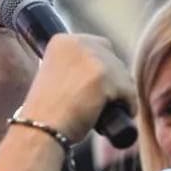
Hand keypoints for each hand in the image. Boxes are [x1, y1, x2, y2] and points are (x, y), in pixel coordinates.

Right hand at [20, 34, 135, 140]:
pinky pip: (129, 90)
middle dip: (114, 79)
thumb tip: (99, 74)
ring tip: (110, 109)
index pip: (97, 46)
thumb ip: (72, 67)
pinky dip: (129, 104)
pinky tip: (123, 114)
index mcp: (62, 41)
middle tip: (107, 100)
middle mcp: (78, 43)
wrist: (41, 129)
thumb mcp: (54, 76)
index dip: (102, 67)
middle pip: (112, 59)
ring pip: (123, 75)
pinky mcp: (105, 77)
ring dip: (122, 92)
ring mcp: (92, 58)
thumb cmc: (45, 113)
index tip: (100, 85)